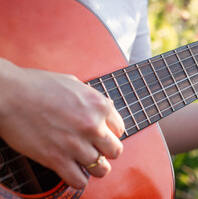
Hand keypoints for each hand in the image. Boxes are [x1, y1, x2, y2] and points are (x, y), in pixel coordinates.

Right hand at [0, 59, 124, 188]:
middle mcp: (93, 126)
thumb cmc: (39, 85)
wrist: (10, 94)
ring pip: (101, 169)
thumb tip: (105, 108)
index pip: (120, 129)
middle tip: (97, 150)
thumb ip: (94, 98)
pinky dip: (79, 180)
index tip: (103, 135)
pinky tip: (74, 172)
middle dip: (107, 152)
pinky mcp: (56, 159)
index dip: (111, 133)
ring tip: (87, 164)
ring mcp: (76, 144)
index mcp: (100, 105)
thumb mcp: (76, 84)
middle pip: (115, 151)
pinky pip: (79, 181)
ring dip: (96, 168)